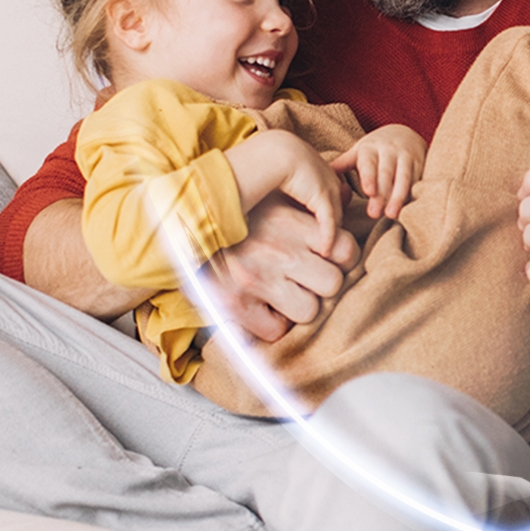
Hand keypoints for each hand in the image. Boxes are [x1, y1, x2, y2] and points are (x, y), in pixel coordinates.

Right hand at [214, 195, 355, 341]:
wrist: (180, 228)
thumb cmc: (236, 216)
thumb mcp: (272, 199)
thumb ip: (309, 204)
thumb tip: (349, 199)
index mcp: (288, 220)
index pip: (346, 248)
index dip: (341, 258)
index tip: (325, 258)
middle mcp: (277, 250)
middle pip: (333, 283)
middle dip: (322, 284)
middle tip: (304, 278)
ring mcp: (257, 279)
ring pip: (310, 310)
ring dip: (300, 306)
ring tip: (284, 292)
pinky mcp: (236, 305)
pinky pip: (277, 331)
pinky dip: (273, 325)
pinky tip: (264, 307)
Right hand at [228, 129, 344, 253]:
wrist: (273, 152)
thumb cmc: (270, 164)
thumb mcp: (285, 179)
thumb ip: (289, 195)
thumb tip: (277, 211)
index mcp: (322, 173)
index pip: (331, 201)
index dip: (327, 218)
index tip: (318, 234)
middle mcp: (330, 180)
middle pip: (338, 210)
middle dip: (334, 228)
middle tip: (328, 248)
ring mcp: (329, 189)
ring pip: (336, 219)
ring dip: (332, 237)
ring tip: (327, 255)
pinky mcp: (323, 197)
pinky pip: (329, 223)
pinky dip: (328, 237)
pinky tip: (325, 251)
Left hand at [331, 125, 425, 219]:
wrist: (405, 133)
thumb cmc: (376, 149)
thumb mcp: (359, 152)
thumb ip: (342, 164)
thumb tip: (318, 177)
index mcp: (370, 148)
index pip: (369, 164)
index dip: (369, 177)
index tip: (368, 192)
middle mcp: (390, 150)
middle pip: (386, 174)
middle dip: (381, 194)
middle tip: (374, 214)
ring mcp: (407, 156)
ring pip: (404, 178)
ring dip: (399, 197)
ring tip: (392, 214)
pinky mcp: (422, 163)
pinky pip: (418, 180)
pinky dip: (414, 194)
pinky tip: (410, 209)